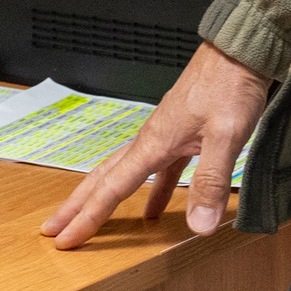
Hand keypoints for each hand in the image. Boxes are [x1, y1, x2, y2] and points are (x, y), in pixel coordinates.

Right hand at [40, 42, 267, 246]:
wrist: (238, 51)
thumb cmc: (229, 85)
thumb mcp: (226, 136)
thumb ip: (211, 181)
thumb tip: (199, 227)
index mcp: (153, 142)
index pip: (112, 189)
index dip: (88, 218)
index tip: (64, 239)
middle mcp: (151, 139)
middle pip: (104, 179)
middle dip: (77, 206)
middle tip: (52, 228)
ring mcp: (165, 136)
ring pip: (124, 173)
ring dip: (105, 198)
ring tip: (90, 219)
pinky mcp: (182, 135)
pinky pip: (156, 171)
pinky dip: (150, 192)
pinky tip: (154, 210)